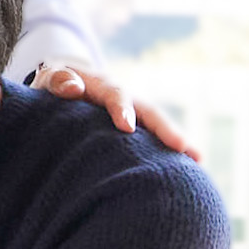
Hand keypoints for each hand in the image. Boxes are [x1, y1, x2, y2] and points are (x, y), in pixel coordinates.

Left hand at [30, 62, 194, 157]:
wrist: (65, 87)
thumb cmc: (55, 88)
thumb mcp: (50, 79)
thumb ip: (57, 80)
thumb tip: (73, 87)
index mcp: (102, 86)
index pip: (115, 95)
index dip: (122, 109)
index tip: (127, 126)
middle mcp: (125, 98)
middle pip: (148, 111)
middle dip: (164, 128)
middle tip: (181, 147)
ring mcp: (135, 113)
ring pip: (157, 126)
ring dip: (176, 140)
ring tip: (197, 159)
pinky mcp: (138, 129)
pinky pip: (156, 139)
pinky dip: (171, 152)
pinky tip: (190, 169)